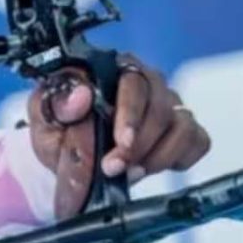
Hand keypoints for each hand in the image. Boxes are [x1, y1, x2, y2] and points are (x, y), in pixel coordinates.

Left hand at [27, 54, 210, 218]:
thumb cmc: (58, 132)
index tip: (121, 143)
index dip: (131, 114)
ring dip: (159, 155)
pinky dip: (179, 158)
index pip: (133, 82)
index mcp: (112, 70)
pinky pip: (199, 141)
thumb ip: (56, 104)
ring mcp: (168, 106)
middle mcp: (145, 82)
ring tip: (132, 172)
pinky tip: (153, 167)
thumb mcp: (43, 119)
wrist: (67, 159)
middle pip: (161, 105)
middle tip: (116, 168)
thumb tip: (81, 95)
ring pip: (183, 125)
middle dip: (140, 143)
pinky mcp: (182, 130)